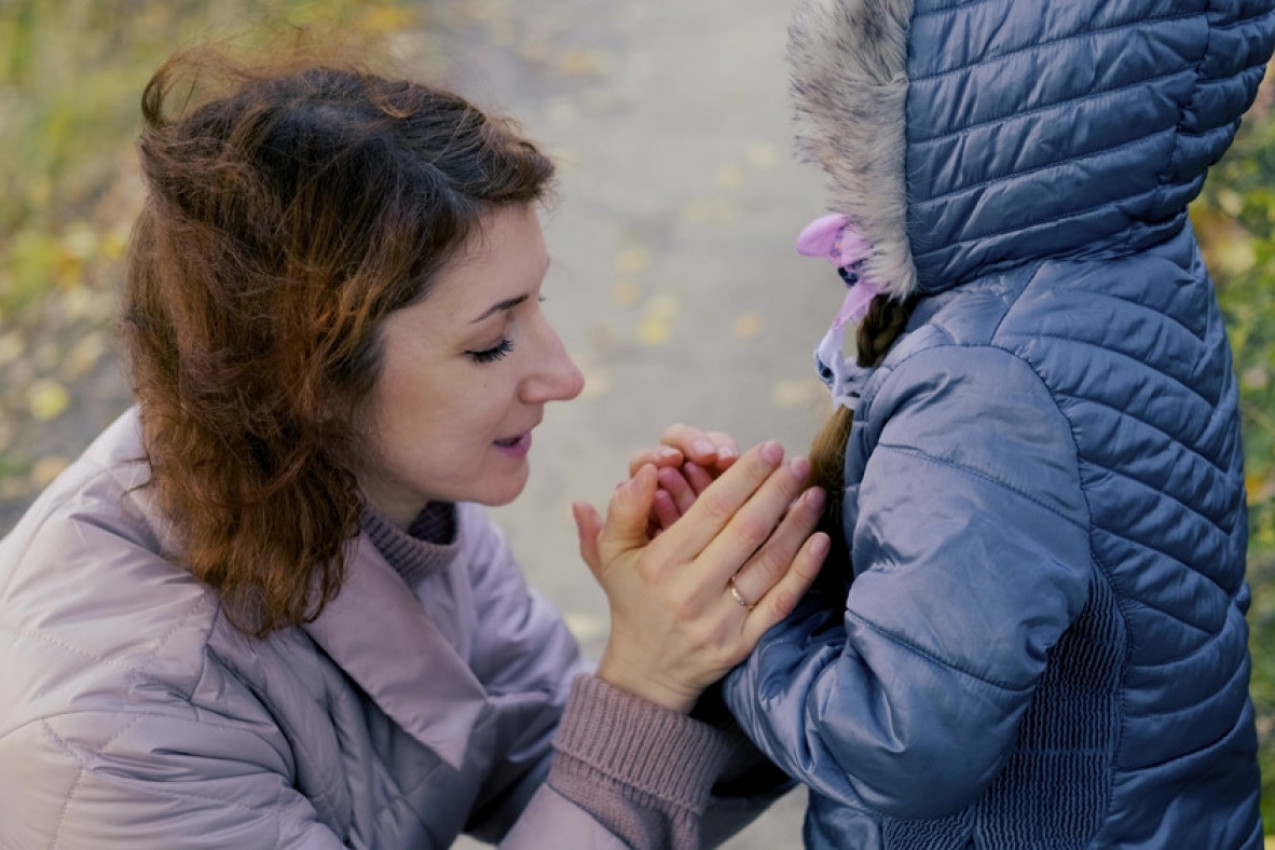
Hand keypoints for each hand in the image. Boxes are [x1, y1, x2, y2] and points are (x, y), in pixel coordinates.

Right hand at [573, 441, 828, 712]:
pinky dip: (804, 569)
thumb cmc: (632, 600)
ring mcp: (720, 620)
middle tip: (799, 462)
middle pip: (746, 531)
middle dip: (777, 491)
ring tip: (814, 493)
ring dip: (797, 524)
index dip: (744, 476)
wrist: (644, 673)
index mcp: (661, 563)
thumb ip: (625, 509)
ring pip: (769, 563)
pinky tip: (820, 540)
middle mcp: (691, 592)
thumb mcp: (611, 554)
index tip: (767, 449)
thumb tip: (647, 469)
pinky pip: (781, 601)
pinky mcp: (743, 642)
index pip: (712, 510)